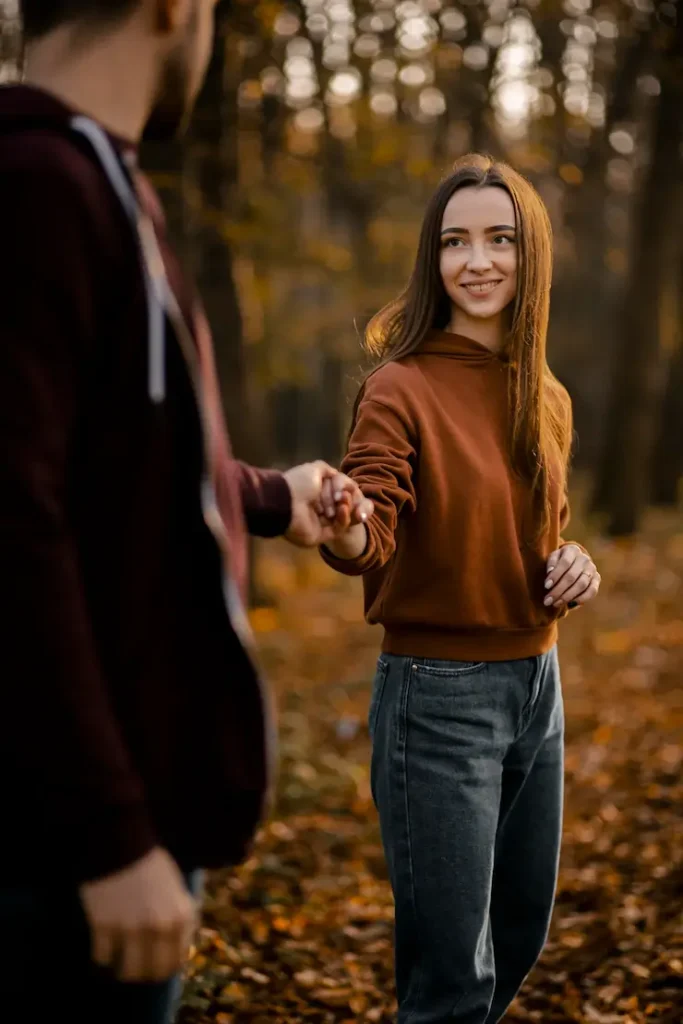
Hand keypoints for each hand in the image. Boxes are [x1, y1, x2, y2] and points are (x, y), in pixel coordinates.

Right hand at [80, 847, 197, 982]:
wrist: (121, 841)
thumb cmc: (150, 863)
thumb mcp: (176, 889)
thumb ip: (180, 918)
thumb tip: (178, 948)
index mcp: (181, 916)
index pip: (177, 960)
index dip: (165, 965)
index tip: (156, 963)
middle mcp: (160, 927)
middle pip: (154, 972)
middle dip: (146, 972)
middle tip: (136, 967)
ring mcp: (131, 929)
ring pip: (128, 971)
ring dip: (124, 969)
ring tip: (119, 962)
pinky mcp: (104, 926)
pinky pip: (103, 957)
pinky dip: (103, 955)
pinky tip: (103, 946)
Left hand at [284, 461, 372, 547]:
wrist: (287, 502)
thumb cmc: (299, 484)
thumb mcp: (314, 469)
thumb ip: (326, 470)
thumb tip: (336, 473)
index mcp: (312, 494)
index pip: (336, 494)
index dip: (344, 490)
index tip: (346, 487)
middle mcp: (315, 509)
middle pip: (340, 506)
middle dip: (346, 499)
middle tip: (344, 495)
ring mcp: (317, 524)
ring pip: (341, 518)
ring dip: (346, 508)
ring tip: (343, 500)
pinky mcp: (320, 535)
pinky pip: (338, 529)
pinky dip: (343, 518)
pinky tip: (343, 509)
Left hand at [544, 544, 600, 609]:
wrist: (574, 561)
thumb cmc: (559, 561)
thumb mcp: (553, 558)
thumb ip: (551, 563)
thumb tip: (549, 572)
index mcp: (572, 550)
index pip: (565, 562)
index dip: (555, 575)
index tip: (546, 586)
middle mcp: (584, 559)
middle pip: (572, 576)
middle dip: (558, 590)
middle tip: (548, 600)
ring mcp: (592, 569)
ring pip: (581, 584)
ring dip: (567, 596)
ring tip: (556, 603)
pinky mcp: (597, 579)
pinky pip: (592, 591)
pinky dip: (581, 599)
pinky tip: (570, 604)